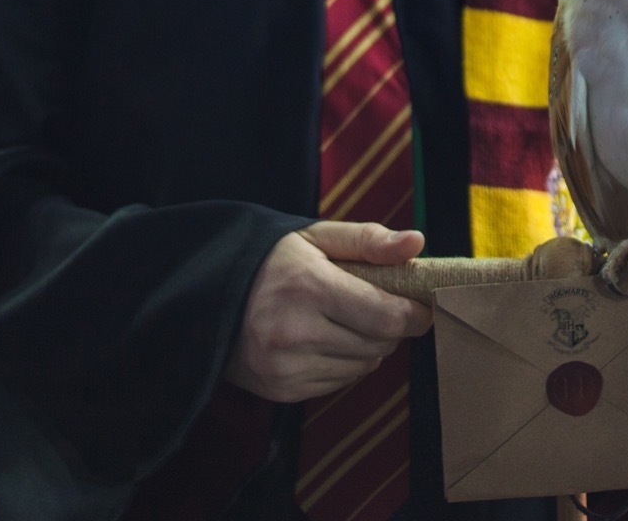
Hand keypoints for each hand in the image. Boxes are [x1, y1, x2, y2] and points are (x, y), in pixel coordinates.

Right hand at [224, 221, 433, 402]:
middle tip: (376, 304)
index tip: (419, 305)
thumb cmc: (271, 260)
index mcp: (308, 288)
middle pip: (379, 345)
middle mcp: (295, 333)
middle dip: (389, 326)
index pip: (386, 318)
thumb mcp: (315, 237)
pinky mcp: (281, 390)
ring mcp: (285, 367)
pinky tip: (321, 338)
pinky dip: (343, 363)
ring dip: (367, 346)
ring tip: (342, 319)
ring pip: (363, 367)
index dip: (413, 314)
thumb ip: (368, 240)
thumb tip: (417, 243)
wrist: (208, 296)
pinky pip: (339, 382)